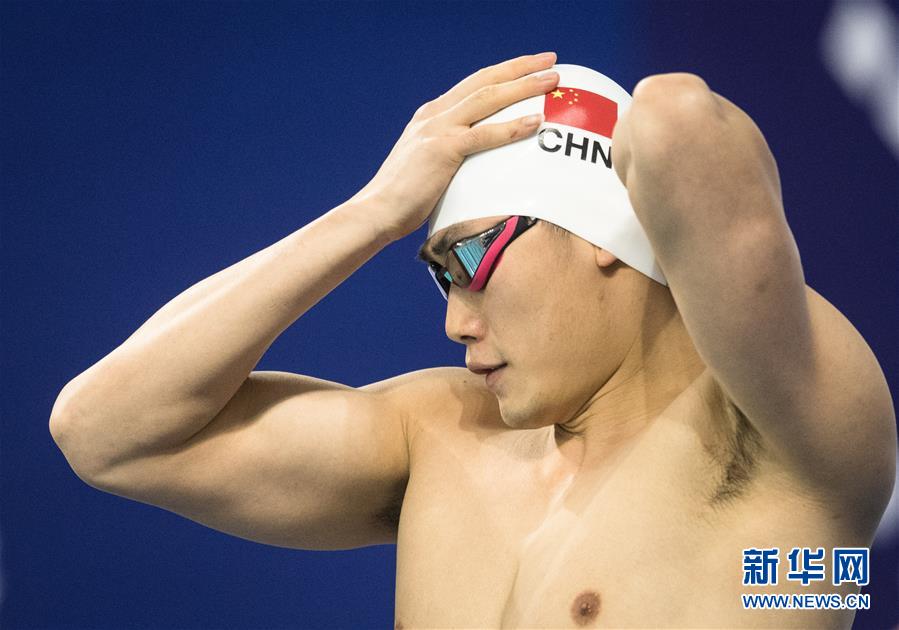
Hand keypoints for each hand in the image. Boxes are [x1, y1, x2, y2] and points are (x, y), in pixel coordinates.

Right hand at [352, 52, 559, 242]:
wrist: (376, 211)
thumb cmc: (404, 198)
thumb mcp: (428, 166)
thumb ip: (450, 154)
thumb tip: (479, 164)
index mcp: (431, 115)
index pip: (473, 84)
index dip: (503, 72)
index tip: (529, 65)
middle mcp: (434, 114)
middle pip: (485, 81)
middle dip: (520, 68)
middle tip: (550, 60)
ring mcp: (437, 129)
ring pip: (488, 98)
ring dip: (523, 87)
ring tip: (551, 80)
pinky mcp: (442, 150)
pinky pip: (484, 135)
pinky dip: (511, 127)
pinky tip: (534, 122)